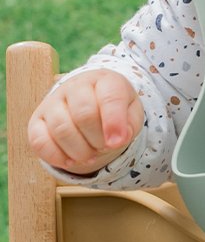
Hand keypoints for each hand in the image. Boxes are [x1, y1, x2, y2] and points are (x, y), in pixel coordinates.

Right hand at [27, 70, 142, 175]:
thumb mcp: (132, 112)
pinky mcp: (36, 120)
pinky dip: (57, 157)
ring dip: (80, 151)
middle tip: (105, 147)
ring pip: (61, 129)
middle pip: (84, 115)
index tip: (118, 143)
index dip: (114, 122)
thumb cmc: (114, 108)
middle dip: (98, 139)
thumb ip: (130, 124)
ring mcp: (52, 102)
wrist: (90, 101)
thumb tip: (118, 140)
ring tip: (91, 156)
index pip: (109, 98)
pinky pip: (39, 141)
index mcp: (105, 80)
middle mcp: (75, 86)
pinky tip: (71, 161)